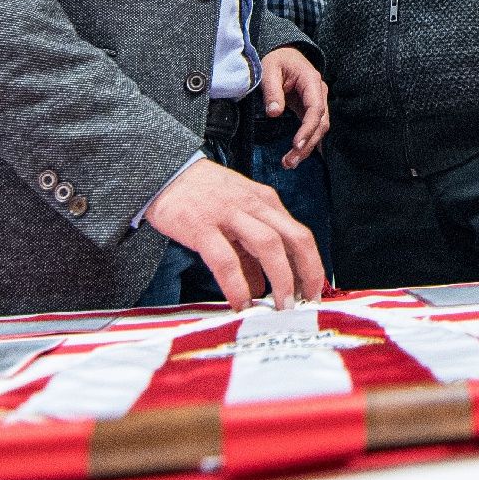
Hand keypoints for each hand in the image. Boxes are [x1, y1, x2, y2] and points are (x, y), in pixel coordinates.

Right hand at [144, 158, 323, 310]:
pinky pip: (226, 260)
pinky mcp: (202, 226)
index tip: (315, 292)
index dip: (313, 265)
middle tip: (307, 303)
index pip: (300, 235)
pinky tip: (241, 303)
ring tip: (282, 307)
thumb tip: (260, 288)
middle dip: (307, 273)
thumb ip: (250, 252)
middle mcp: (254, 205)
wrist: (164, 172)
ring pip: (269, 246)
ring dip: (281, 279)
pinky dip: (237, 285)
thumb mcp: (236, 215)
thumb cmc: (202, 195)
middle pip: (295, 238)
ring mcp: (229, 214)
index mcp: (266, 201)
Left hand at [260, 46, 327, 169]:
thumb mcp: (269, 70)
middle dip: (307, 145)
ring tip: (289, 163)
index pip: (316, 109)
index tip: (296, 145)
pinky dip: (307, 142)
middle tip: (290, 162)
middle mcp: (319, 92)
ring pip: (319, 129)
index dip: (307, 129)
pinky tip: (299, 157)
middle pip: (320, 124)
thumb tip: (274, 113)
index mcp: (311, 81)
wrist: (283, 53)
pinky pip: (313, 128)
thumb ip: (272, 91)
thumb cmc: (276, 60)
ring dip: (307, 147)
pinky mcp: (310, 109)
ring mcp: (317, 101)